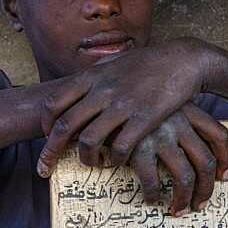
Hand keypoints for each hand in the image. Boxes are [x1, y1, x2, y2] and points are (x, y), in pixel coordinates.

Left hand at [37, 38, 223, 176]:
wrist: (182, 59)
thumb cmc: (146, 63)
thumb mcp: (112, 63)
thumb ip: (91, 77)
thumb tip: (72, 89)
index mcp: (91, 77)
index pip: (53, 103)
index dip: (45, 125)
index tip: (46, 137)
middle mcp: (102, 92)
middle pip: (64, 126)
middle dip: (50, 151)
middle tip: (45, 168)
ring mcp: (122, 106)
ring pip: (89, 141)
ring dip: (85, 158)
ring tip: (91, 163)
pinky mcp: (144, 119)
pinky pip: (120, 148)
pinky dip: (115, 160)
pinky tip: (118, 161)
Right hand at [129, 105, 227, 214]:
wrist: (94, 88)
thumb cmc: (125, 98)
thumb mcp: (154, 99)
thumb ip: (170, 115)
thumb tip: (183, 144)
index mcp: (186, 109)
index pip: (218, 135)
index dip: (225, 159)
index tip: (223, 176)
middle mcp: (177, 123)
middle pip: (205, 162)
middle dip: (206, 189)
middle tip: (200, 204)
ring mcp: (159, 136)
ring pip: (185, 176)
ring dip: (184, 199)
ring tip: (177, 210)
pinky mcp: (138, 148)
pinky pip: (153, 180)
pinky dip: (153, 194)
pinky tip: (149, 199)